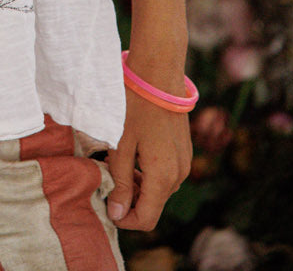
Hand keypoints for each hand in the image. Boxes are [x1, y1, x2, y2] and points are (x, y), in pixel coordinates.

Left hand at [105, 88, 191, 230]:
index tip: (107, 206)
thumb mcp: (120, 144)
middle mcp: (179, 175)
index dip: (125, 219)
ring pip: (160, 190)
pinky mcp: (185, 151)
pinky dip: (150, 174)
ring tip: (118, 164)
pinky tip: (134, 154)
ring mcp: (185, 162)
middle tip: (109, 180)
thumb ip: (120, 181)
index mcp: (162, 176)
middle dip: (131, 201)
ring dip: (140, 186)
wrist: (158, 73)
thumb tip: (118, 213)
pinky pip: (167, 174)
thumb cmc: (133, 105)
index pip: (146, 219)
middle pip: (154, 205)